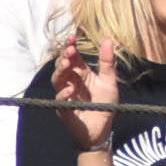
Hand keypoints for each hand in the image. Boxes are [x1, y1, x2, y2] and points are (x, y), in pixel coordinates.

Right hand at [52, 38, 119, 154]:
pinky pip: (59, 100)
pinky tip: (71, 89)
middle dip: (64, 56)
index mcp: (81, 73)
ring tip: (67, 64)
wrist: (104, 128)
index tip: (73, 37)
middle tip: (70, 50)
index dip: (70, 46)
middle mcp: (70, 81)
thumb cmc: (105, 104)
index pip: (72, 56)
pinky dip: (64, 94)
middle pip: (61, 65)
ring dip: (60, 71)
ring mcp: (66, 95)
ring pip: (56, 80)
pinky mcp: (64, 109)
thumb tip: (107, 39)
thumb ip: (107, 62)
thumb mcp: (109, 81)